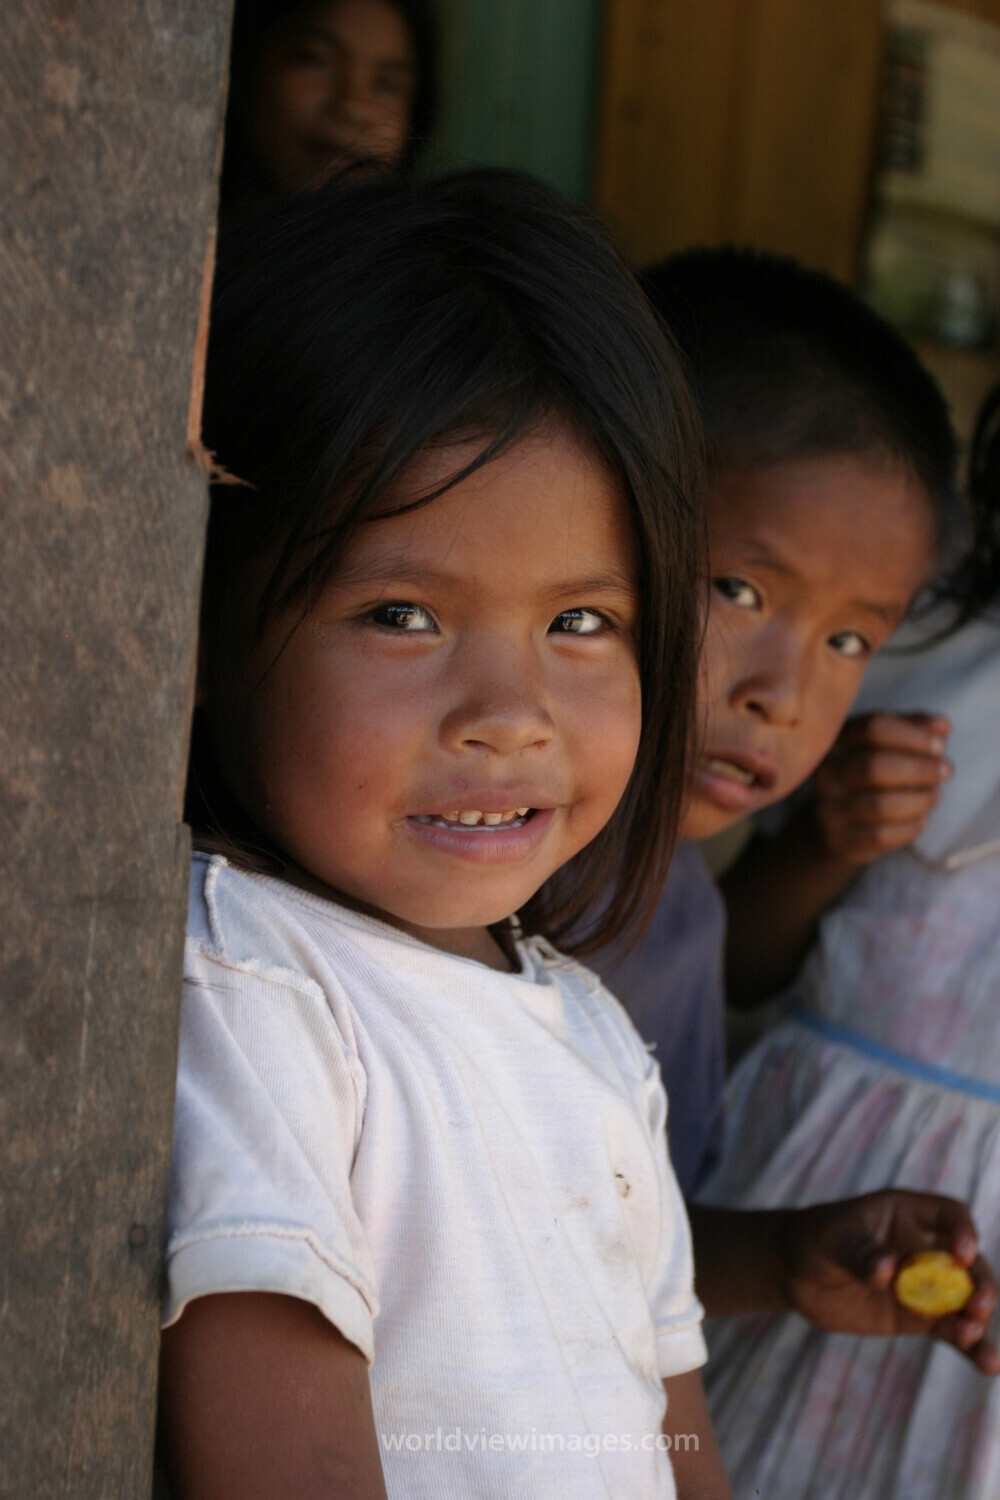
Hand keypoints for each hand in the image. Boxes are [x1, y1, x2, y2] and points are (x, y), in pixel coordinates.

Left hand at [783, 1190, 999, 1373]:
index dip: (962, 1231)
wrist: (797, 1273)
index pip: (948, 1215)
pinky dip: (970, 1347)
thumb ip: (860, 1254)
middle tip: (977, 1306)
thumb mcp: (831, 1240)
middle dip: (980, 1283)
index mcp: (907, 1214)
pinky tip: (988, 1365)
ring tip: (970, 1335)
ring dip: (977, 1318)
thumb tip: (887, 1271)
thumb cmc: (816, 1240)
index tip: (962, 1253)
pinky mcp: (919, 1317)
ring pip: (965, 1300)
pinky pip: (951, 1330)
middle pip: (969, 1264)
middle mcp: (925, 1248)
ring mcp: (925, 1285)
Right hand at [811, 712, 950, 865]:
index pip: (872, 729)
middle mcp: (826, 773)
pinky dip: (908, 828)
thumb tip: (941, 726)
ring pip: (879, 805)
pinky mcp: (840, 840)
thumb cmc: (872, 775)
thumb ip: (916, 729)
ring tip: (934, 796)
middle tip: (945, 771)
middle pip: (873, 766)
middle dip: (918, 769)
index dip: (912, 735)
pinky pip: (879, 836)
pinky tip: (921, 820)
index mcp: (836, 740)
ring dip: (918, 800)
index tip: (940, 745)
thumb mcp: (891, 745)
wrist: (838, 824)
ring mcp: (829, 808)